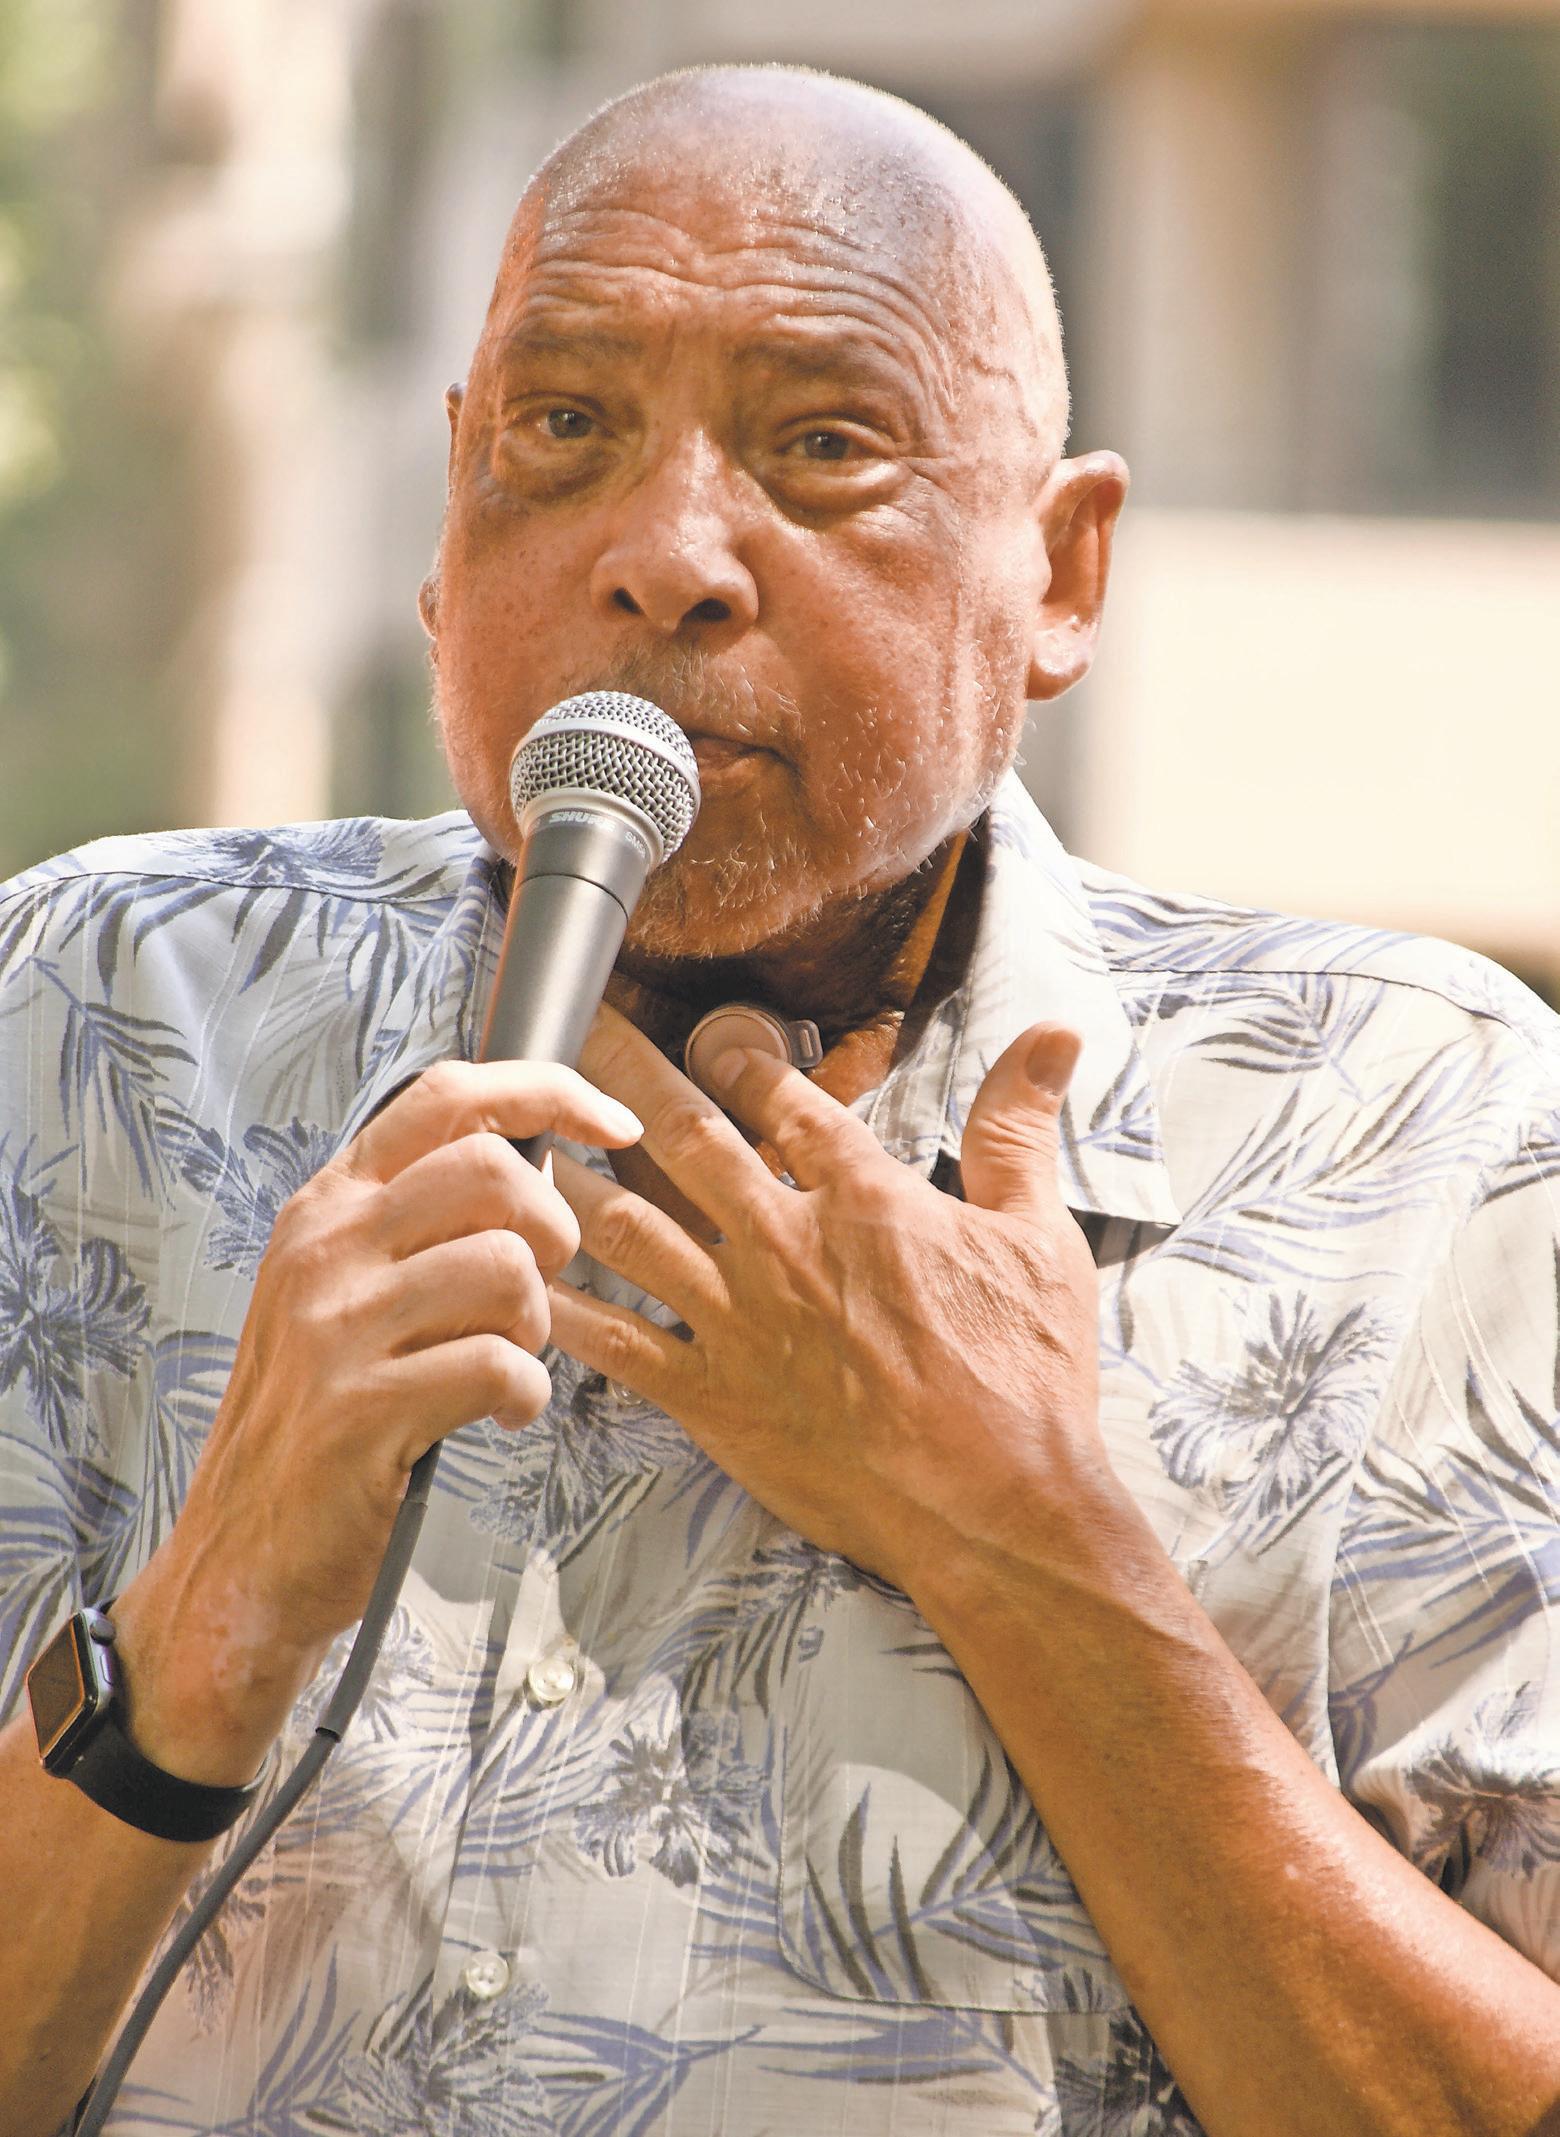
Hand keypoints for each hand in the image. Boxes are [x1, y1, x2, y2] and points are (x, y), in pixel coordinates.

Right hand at [114, 1061, 640, 1777]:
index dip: (548, 1092)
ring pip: (506, 1267)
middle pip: (491, 1170)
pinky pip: (498, 1365)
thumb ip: (415, 1223)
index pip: (446, 1096)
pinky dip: (524, 1397)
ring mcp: (335, 1325)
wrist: (244, 1555)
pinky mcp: (360, 1406)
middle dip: (551, 1230)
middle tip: (536, 1293)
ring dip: (535, 1324)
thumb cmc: (318, 1419)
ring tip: (505, 1361)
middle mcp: (324, 1248)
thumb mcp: (343, 1291)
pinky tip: (497, 1416)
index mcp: (328, 1205)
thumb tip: (531, 1164)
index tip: (614, 1124)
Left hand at [546, 1007, 1101, 1588]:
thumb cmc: (1024, 1380)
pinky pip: (619, 1344)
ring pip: (629, 1227)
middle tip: (574, 1033)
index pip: (781, 1098)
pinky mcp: (714, 1398)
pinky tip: (522, 1278)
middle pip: (683, 1137)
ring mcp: (740, 1322)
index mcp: (861, 1198)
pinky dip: (566, 1309)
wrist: (993, 1508)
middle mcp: (783, 1245)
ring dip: (572, 1176)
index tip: (710, 1033)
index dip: (737, 1053)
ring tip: (521, 1140)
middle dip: (622, 1076)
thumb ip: (1021, 1131)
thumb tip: (1052, 1037)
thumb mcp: (1039, 1238)